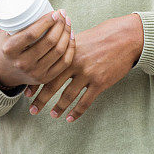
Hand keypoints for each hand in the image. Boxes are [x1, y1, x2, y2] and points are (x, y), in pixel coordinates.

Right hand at [0, 11, 74, 87]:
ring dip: (67, 34)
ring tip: (68, 23)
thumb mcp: (3, 32)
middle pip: (49, 42)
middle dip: (60, 25)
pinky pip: (64, 63)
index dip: (47, 22)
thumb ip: (13, 18)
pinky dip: (70, 48)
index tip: (55, 12)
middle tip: (63, 14)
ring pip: (59, 51)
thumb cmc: (3, 46)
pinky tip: (71, 37)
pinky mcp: (44, 78)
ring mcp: (35, 73)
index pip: (32, 34)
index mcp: (10, 50)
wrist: (0, 73)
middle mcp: (23, 63)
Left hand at [25, 14, 142, 122]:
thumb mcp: (81, 38)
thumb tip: (52, 55)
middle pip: (53, 84)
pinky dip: (76, 112)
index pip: (47, 69)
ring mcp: (88, 74)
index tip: (27, 92)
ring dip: (59, 108)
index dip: (36, 83)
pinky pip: (85, 101)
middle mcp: (75, 63)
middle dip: (41, 99)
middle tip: (32, 110)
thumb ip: (66, 49)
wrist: (125, 37)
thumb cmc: (103, 35)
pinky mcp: (100, 82)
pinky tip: (70, 118)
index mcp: (68, 52)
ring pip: (68, 96)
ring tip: (53, 115)